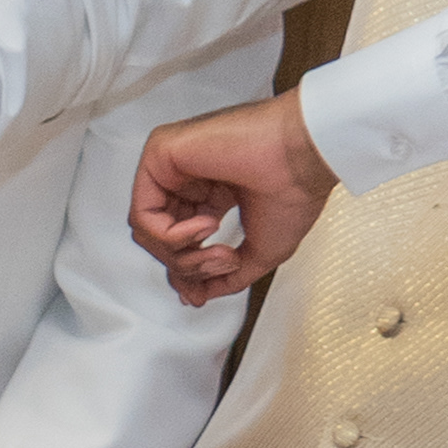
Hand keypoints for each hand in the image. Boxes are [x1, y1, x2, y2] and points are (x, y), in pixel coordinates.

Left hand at [130, 90, 335, 306]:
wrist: (305, 156)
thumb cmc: (295, 189)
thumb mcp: (260, 252)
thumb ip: (226, 277)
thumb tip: (198, 295)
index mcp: (211, 193)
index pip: (176, 241)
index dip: (185, 273)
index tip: (199, 295)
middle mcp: (188, 179)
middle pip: (159, 241)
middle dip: (188, 267)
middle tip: (226, 264)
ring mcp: (172, 165)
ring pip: (147, 231)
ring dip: (183, 256)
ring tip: (221, 249)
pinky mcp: (159, 152)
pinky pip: (142, 214)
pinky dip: (171, 235)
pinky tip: (207, 226)